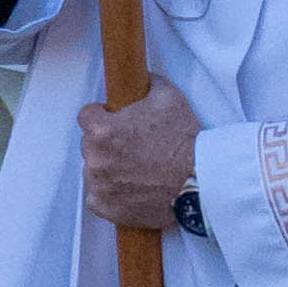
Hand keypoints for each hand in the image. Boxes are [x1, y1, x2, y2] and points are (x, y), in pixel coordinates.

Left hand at [81, 80, 202, 227]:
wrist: (201, 181)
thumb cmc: (184, 141)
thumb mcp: (168, 97)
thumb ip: (146, 84)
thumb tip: (140, 79)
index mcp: (103, 130)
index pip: (86, 116)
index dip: (102, 116)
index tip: (113, 120)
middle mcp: (96, 158)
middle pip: (90, 145)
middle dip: (107, 143)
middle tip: (132, 147)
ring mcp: (99, 185)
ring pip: (94, 171)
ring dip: (108, 169)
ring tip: (135, 170)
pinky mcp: (106, 207)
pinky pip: (97, 197)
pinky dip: (109, 194)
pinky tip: (129, 189)